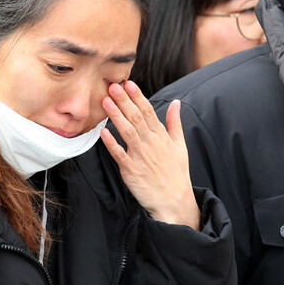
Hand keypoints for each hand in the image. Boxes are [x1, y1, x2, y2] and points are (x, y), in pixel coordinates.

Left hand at [100, 80, 199, 229]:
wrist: (174, 201)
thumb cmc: (176, 173)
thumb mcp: (180, 145)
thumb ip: (175, 123)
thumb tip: (176, 102)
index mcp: (161, 136)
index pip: (148, 111)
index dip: (137, 96)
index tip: (128, 83)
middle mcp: (151, 144)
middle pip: (136, 118)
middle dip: (124, 101)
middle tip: (113, 86)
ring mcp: (141, 157)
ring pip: (127, 132)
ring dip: (116, 116)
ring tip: (106, 102)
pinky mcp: (131, 171)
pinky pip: (119, 155)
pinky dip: (111, 144)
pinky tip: (103, 132)